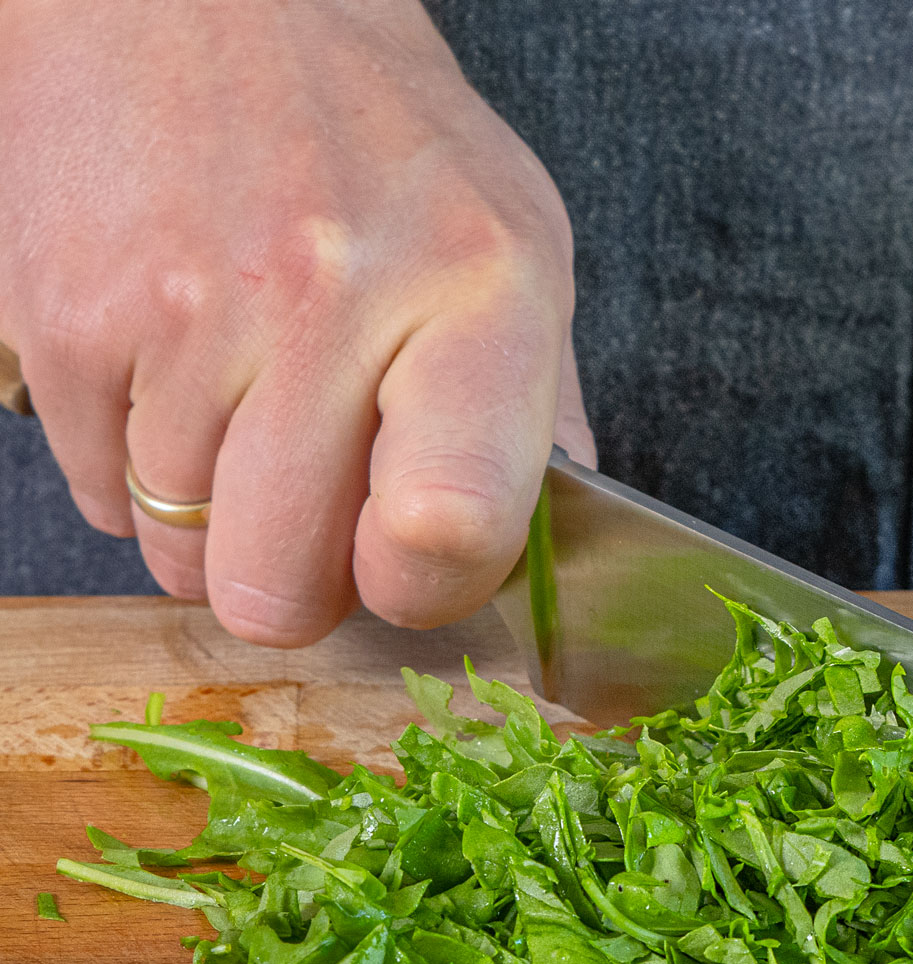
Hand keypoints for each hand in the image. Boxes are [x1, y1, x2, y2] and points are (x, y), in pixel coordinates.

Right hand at [0, 0, 595, 645]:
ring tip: (249, 405)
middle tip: (317, 498)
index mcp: (480, 290)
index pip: (455, 525)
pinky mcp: (67, 318)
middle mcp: (332, 299)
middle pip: (285, 588)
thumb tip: (553, 551)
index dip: (425, 588)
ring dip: (214, 522)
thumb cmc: (377, 133)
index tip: (411, 563)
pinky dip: (136, 470)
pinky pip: (97, 498)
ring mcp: (186, 312)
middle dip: (300, 578)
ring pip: (183, 559)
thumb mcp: (514, 237)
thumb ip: (540, 407)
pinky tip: (179, 376)